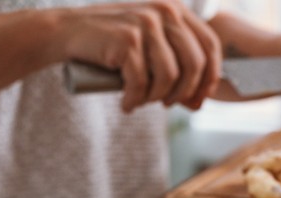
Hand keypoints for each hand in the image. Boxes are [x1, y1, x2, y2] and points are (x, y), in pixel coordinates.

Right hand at [56, 1, 221, 111]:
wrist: (68, 32)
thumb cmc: (113, 45)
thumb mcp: (150, 48)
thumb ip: (176, 66)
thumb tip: (199, 103)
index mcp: (176, 9)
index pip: (211, 45)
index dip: (210, 77)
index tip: (198, 99)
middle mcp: (164, 11)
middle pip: (195, 63)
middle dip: (184, 92)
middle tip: (166, 104)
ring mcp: (146, 23)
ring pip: (170, 76)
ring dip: (156, 98)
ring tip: (141, 101)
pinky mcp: (127, 39)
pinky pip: (142, 82)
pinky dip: (135, 100)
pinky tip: (126, 104)